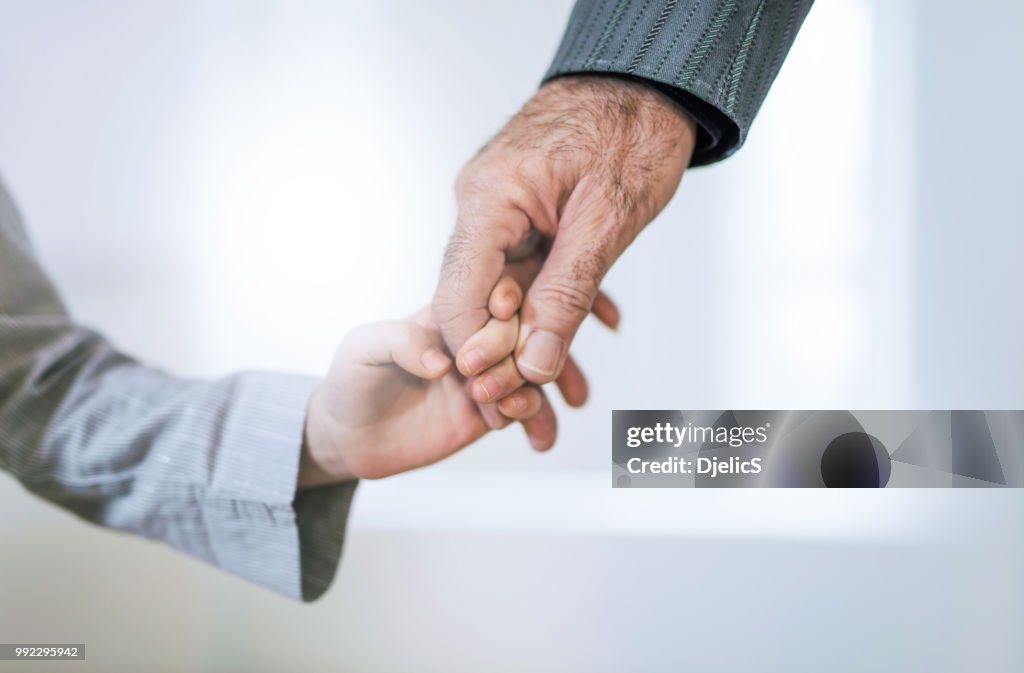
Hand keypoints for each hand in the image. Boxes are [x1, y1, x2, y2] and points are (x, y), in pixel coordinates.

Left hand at [299, 278, 543, 483]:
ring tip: (514, 407)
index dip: (505, 300)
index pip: (491, 295)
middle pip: (522, 331)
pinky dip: (538, 418)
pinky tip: (530, 431)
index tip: (503, 314)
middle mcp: (476, 342)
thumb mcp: (363, 348)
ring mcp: (487, 377)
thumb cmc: (351, 381)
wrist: (349, 438)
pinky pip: (527, 409)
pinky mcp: (491, 412)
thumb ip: (400, 342)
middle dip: (522, 350)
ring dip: (539, 385)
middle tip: (496, 378)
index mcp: (450, 313)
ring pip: (534, 369)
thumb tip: (440, 360)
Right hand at [433, 75, 696, 441]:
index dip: (477, 353)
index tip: (505, 400)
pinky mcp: (525, 210)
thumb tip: (533, 366)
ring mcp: (502, 206)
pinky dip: (560, 301)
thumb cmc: (634, 133)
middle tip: (537, 412)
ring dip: (539, 337)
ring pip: (508, 289)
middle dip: (507, 358)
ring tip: (574, 392)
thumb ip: (567, 295)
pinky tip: (603, 327)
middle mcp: (482, 203)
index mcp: (488, 199)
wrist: (651, 83)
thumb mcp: (608, 221)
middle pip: (476, 298)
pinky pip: (532, 267)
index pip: (458, 293)